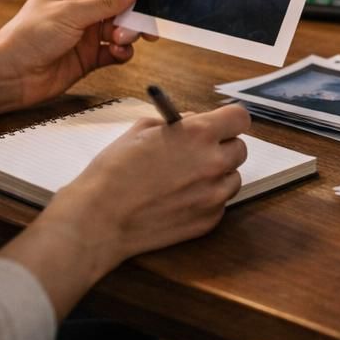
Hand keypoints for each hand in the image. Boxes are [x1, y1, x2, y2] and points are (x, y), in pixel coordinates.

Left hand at [0, 0, 155, 109]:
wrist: (11, 76)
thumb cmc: (26, 38)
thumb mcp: (69, 13)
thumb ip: (106, 1)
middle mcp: (84, 4)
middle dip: (138, 8)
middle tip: (148, 18)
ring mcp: (89, 29)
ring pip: (125, 25)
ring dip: (129, 32)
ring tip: (121, 39)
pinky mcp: (92, 53)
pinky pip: (118, 49)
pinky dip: (123, 51)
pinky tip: (117, 52)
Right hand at [55, 103, 252, 265]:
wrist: (99, 219)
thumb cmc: (114, 171)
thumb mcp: (141, 130)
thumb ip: (176, 122)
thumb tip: (193, 120)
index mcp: (198, 134)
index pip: (240, 118)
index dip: (229, 120)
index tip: (220, 125)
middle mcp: (213, 163)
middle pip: (240, 149)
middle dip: (222, 147)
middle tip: (198, 153)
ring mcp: (214, 195)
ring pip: (233, 178)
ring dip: (217, 175)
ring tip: (186, 178)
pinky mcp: (209, 220)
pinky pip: (220, 203)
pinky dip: (207, 199)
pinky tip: (180, 199)